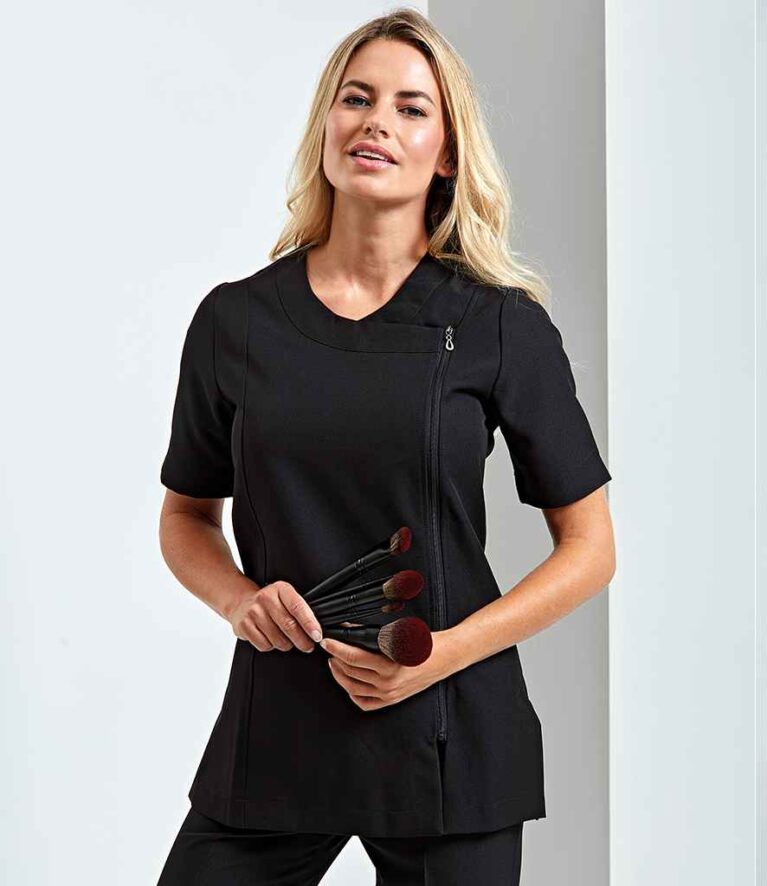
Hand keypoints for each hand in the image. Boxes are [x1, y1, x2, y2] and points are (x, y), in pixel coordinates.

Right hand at [227, 580, 322, 652]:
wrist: (242, 603)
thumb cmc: (271, 603)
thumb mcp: (286, 598)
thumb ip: (300, 609)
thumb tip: (317, 631)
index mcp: (281, 589)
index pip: (297, 607)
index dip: (309, 623)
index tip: (317, 636)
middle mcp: (265, 598)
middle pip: (288, 625)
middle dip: (302, 640)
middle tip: (308, 646)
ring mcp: (253, 612)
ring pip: (277, 639)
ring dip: (286, 645)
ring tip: (286, 640)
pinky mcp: (243, 626)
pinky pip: (264, 645)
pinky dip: (271, 646)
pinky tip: (270, 638)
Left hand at [320, 628, 452, 710]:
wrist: (446, 657)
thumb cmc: (426, 642)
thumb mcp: (399, 632)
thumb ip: (373, 633)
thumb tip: (350, 628)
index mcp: (389, 665)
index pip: (352, 658)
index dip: (336, 648)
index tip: (327, 641)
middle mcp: (388, 683)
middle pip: (350, 672)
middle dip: (335, 658)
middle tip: (330, 648)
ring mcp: (390, 694)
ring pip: (353, 687)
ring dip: (339, 674)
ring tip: (334, 662)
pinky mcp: (392, 700)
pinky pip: (364, 703)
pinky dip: (352, 693)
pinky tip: (348, 683)